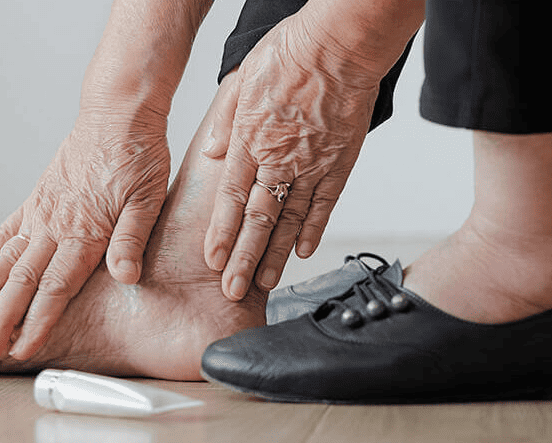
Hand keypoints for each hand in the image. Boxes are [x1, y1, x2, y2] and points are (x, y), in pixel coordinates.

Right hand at [0, 119, 169, 360]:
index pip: (57, 287)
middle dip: (3, 317)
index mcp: (85, 230)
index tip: (22, 348)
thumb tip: (125, 277)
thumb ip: (132, 238)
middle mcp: (55, 224)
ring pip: (7, 258)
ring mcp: (42, 211)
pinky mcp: (38, 198)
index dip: (39, 321)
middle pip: (23, 280)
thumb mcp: (148, 197)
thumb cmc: (138, 154)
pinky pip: (6, 230)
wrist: (118, 111)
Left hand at [201, 12, 382, 300]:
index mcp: (250, 140)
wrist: (341, 43)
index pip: (230, 197)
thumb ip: (224, 119)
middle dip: (243, 258)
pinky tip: (303, 252)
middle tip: (232, 289)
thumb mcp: (242, 78)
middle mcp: (279, 160)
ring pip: (290, 220)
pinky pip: (324, 205)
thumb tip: (210, 153)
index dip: (221, 232)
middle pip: (258, 219)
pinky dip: (313, 230)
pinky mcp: (340, 164)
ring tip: (262, 282)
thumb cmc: (292, 52)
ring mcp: (312, 166)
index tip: (212, 259)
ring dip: (275, 255)